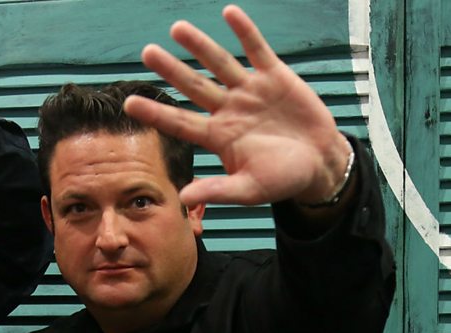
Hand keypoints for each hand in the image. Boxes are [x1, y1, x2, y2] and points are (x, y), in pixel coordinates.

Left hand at [124, 4, 351, 206]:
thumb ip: (217, 190)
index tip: (130, 103)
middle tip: (147, 52)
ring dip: (199, 46)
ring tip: (177, 28)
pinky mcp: (275, 77)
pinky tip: (229, 12)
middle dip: (171, 70)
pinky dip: (244, 32)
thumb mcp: (249, 190)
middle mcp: (228, 110)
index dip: (156, 113)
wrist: (320, 164)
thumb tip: (183, 197)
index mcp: (217, 137)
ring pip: (219, 64)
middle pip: (193, 87)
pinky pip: (256, 50)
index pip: (179, 122)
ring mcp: (249, 91)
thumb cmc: (282, 180)